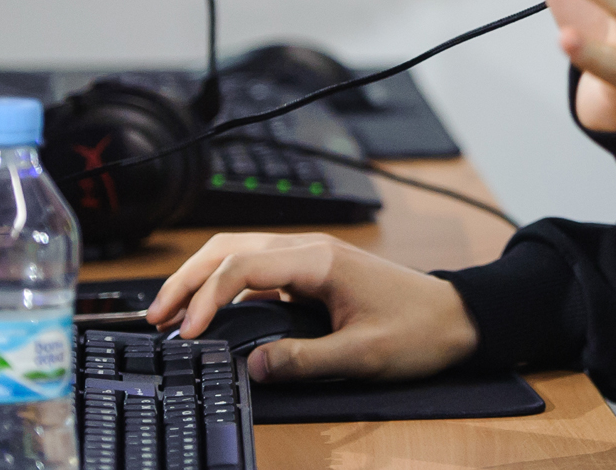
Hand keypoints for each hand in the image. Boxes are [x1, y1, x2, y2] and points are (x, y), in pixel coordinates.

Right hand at [141, 232, 477, 381]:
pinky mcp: (312, 272)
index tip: (188, 334)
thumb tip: (254, 366)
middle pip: (228, 250)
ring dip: (202, 279)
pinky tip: (212, 314)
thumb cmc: (419, 330)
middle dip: (187, 280)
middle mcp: (308, 249)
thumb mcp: (362, 355)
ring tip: (172, 313)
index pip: (240, 269)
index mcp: (316, 260)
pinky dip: (225, 287)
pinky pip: (256, 270)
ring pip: (238, 255)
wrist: (458, 317)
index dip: (206, 300)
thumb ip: (304, 360)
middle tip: (157, 316)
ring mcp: (309, 258)